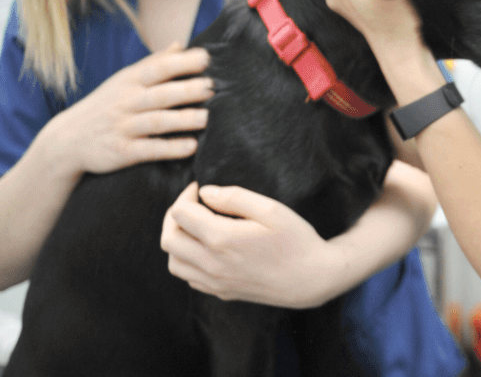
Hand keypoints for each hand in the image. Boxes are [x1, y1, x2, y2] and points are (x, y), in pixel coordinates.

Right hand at [41, 42, 212, 176]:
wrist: (66, 140)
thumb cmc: (105, 106)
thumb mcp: (123, 80)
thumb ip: (153, 63)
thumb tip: (181, 44)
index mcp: (129, 82)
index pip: (158, 68)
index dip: (182, 62)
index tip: (206, 58)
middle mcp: (126, 102)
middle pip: (160, 94)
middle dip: (186, 90)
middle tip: (212, 87)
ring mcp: (123, 127)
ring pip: (156, 121)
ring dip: (182, 120)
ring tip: (206, 118)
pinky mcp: (121, 152)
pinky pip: (148, 150)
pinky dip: (169, 148)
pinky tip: (190, 147)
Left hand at [161, 182, 341, 308]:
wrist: (311, 279)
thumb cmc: (296, 240)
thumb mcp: (271, 209)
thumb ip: (234, 197)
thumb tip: (205, 192)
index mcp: (222, 239)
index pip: (180, 214)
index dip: (186, 195)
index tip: (200, 189)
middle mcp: (212, 264)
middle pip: (168, 239)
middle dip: (174, 216)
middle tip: (193, 205)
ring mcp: (215, 282)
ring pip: (174, 262)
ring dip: (178, 240)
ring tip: (197, 227)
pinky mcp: (221, 292)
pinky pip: (189, 277)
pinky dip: (188, 260)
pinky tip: (206, 248)